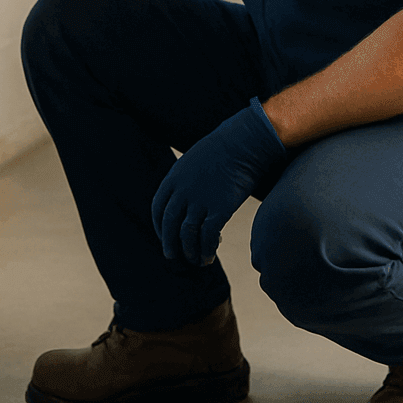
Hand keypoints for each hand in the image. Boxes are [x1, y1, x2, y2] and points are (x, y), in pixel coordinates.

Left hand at [151, 98, 288, 265]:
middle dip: (169, 244)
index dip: (159, 228)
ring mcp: (201, 200)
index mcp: (173, 178)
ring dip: (189, 251)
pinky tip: (210, 256)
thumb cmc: (222, 150)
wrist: (244, 143)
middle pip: (169, 225)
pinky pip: (208, 236)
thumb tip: (184, 198)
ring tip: (195, 259)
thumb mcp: (193, 161)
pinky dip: (207, 249)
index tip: (165, 237)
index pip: (158, 209)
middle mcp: (183, 191)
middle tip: (172, 256)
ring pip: (187, 235)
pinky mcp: (220, 208)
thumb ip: (184, 180)